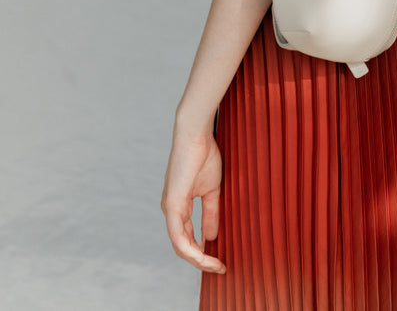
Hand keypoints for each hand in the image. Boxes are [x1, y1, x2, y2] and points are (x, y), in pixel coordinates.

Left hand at [160, 124, 226, 273]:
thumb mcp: (212, 190)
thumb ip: (211, 213)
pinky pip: (178, 236)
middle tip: (220, 268)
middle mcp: (171, 210)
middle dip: (201, 261)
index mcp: (179, 206)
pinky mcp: (172, 204)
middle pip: (183, 247)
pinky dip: (191, 250)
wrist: (196, 134)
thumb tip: (212, 237)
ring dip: (198, 260)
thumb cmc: (204, 156)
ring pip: (179, 246)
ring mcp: (169, 208)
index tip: (220, 261)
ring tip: (215, 266)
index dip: (203, 252)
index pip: (188, 238)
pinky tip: (203, 256)